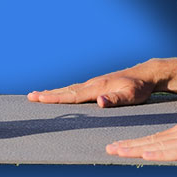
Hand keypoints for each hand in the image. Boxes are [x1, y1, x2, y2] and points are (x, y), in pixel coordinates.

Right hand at [27, 71, 154, 107]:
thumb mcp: (131, 96)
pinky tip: (63, 94)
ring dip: (55, 92)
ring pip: (71, 89)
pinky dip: (66, 92)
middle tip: (30, 97)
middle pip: (67, 90)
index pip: (72, 95)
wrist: (146, 74)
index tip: (37, 98)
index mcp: (97, 87)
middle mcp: (93, 84)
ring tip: (40, 95)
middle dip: (48, 94)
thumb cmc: (139, 88)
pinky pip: (77, 89)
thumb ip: (115, 99)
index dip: (54, 97)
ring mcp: (95, 83)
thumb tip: (99, 101)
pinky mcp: (98, 85)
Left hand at [106, 114, 176, 161]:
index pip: (153, 138)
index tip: (116, 145)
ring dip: (135, 149)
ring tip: (117, 151)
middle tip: (107, 148)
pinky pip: (175, 153)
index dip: (134, 142)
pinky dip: (158, 153)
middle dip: (128, 145)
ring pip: (157, 146)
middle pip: (150, 140)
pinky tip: (146, 154)